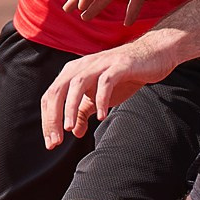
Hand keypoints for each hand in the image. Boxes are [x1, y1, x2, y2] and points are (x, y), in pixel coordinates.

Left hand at [39, 33, 179, 147]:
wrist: (152, 56)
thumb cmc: (122, 76)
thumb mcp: (99, 96)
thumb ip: (84, 112)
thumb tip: (75, 132)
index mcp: (72, 72)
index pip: (50, 96)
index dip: (47, 120)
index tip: (51, 143)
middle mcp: (82, 66)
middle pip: (58, 90)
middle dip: (54, 117)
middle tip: (56, 141)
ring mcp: (100, 64)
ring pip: (77, 84)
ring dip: (71, 107)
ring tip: (70, 128)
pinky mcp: (119, 65)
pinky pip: (105, 82)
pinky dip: (101, 99)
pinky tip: (101, 117)